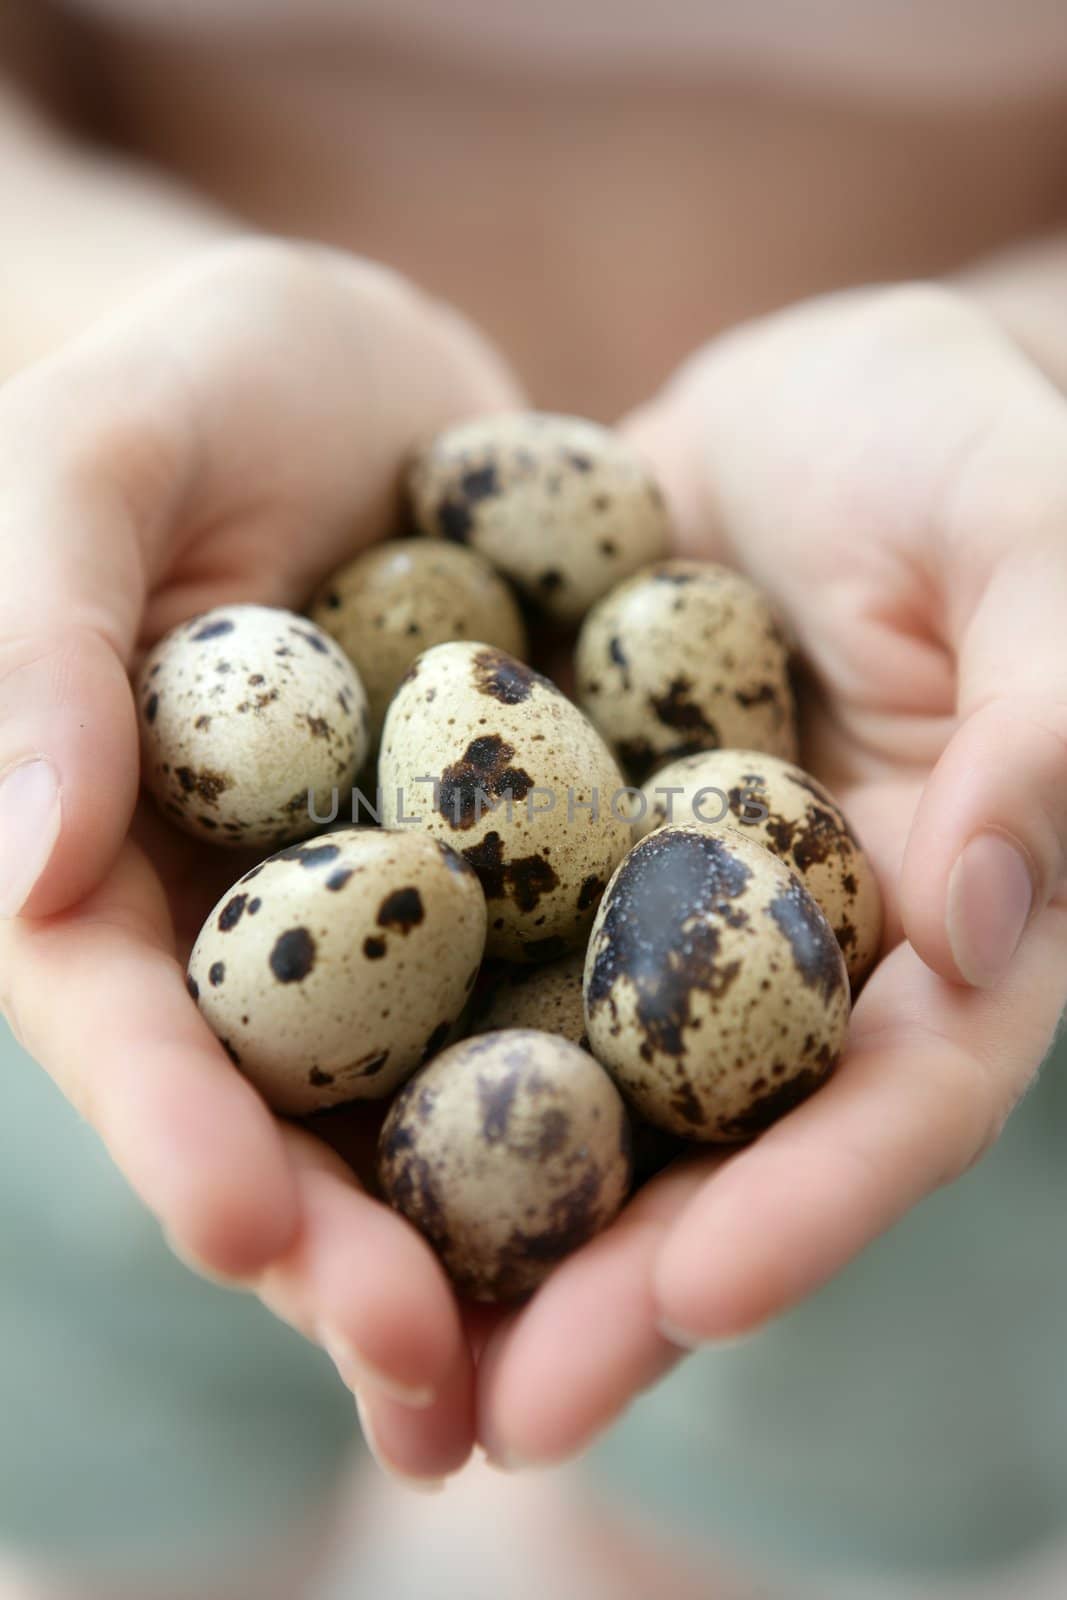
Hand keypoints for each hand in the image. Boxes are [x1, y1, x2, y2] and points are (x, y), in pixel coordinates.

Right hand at [0, 239, 518, 1481]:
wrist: (369, 368)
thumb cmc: (196, 382)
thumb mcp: (98, 460)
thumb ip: (37, 646)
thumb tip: (17, 875)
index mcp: (112, 866)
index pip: (128, 1029)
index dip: (173, 1138)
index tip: (248, 1235)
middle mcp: (255, 927)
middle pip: (288, 1121)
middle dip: (349, 1256)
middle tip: (437, 1384)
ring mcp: (396, 920)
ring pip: (435, 1105)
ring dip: (494, 1241)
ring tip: (572, 1357)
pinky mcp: (527, 882)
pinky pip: (570, 989)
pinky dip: (622, 1088)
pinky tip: (697, 1175)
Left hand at [476, 283, 1066, 1467]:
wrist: (810, 394)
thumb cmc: (963, 442)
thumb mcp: (1033, 537)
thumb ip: (1046, 717)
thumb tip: (983, 917)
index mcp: (942, 918)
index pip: (899, 1096)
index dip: (813, 1204)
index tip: (699, 1293)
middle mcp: (793, 947)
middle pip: (721, 1146)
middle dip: (621, 1280)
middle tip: (506, 1410)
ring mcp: (660, 906)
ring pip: (578, 1082)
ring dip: (489, 1215)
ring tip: (375, 1327)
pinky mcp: (544, 845)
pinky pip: (468, 946)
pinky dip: (397, 1034)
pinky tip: (297, 1112)